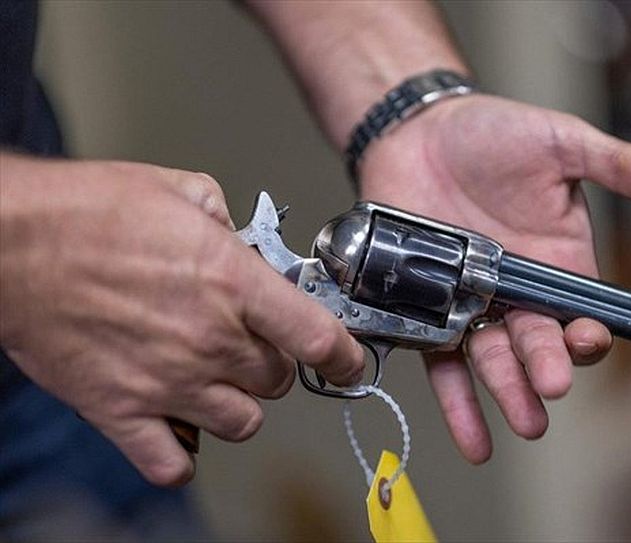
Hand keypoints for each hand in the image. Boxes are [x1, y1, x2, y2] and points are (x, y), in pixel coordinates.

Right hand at [0, 155, 363, 485]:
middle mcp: (209, 339)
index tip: (350, 362)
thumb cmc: (88, 211)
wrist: (12, 241)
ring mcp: (167, 381)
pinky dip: (182, 453)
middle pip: (279, 381)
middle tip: (252, 345)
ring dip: (239, 404)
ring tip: (217, 380)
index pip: (318, 338)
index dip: (346, 356)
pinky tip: (177, 425)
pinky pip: (172, 462)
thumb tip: (246, 243)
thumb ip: (230, 222)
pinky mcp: (121, 410)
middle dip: (275, 364)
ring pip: (242, 423)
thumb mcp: (181, 190)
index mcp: (233, 283)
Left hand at [357, 94, 630, 462]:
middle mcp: (520, 292)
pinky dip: (458, 404)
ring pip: (494, 359)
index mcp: (560, 260)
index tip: (587, 340)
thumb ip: (619, 166)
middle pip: (538, 341)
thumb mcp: (561, 143)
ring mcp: (474, 304)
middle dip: (545, 367)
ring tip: (524, 421)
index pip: (581, 309)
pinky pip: (442, 362)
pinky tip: (474, 441)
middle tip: (550, 388)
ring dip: (508, 393)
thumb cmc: (491, 133)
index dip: (587, 330)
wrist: (417, 130)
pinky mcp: (429, 308)